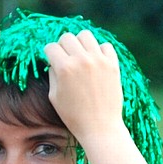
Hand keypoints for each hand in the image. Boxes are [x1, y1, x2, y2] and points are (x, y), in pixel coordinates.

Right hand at [43, 31, 124, 145]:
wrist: (100, 127)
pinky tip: (96, 62)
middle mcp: (82, 60)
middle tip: (66, 59)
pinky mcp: (113, 65)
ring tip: (81, 56)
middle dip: (63, 46)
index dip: (49, 54)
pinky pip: (105, 45)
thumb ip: (53, 74)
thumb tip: (54, 60)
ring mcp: (99, 61)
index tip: (52, 61)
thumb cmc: (74, 116)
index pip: (51, 47)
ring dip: (80, 43)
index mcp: (64, 68)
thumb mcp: (54, 96)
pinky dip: (99, 50)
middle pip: (67, 37)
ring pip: (85, 35)